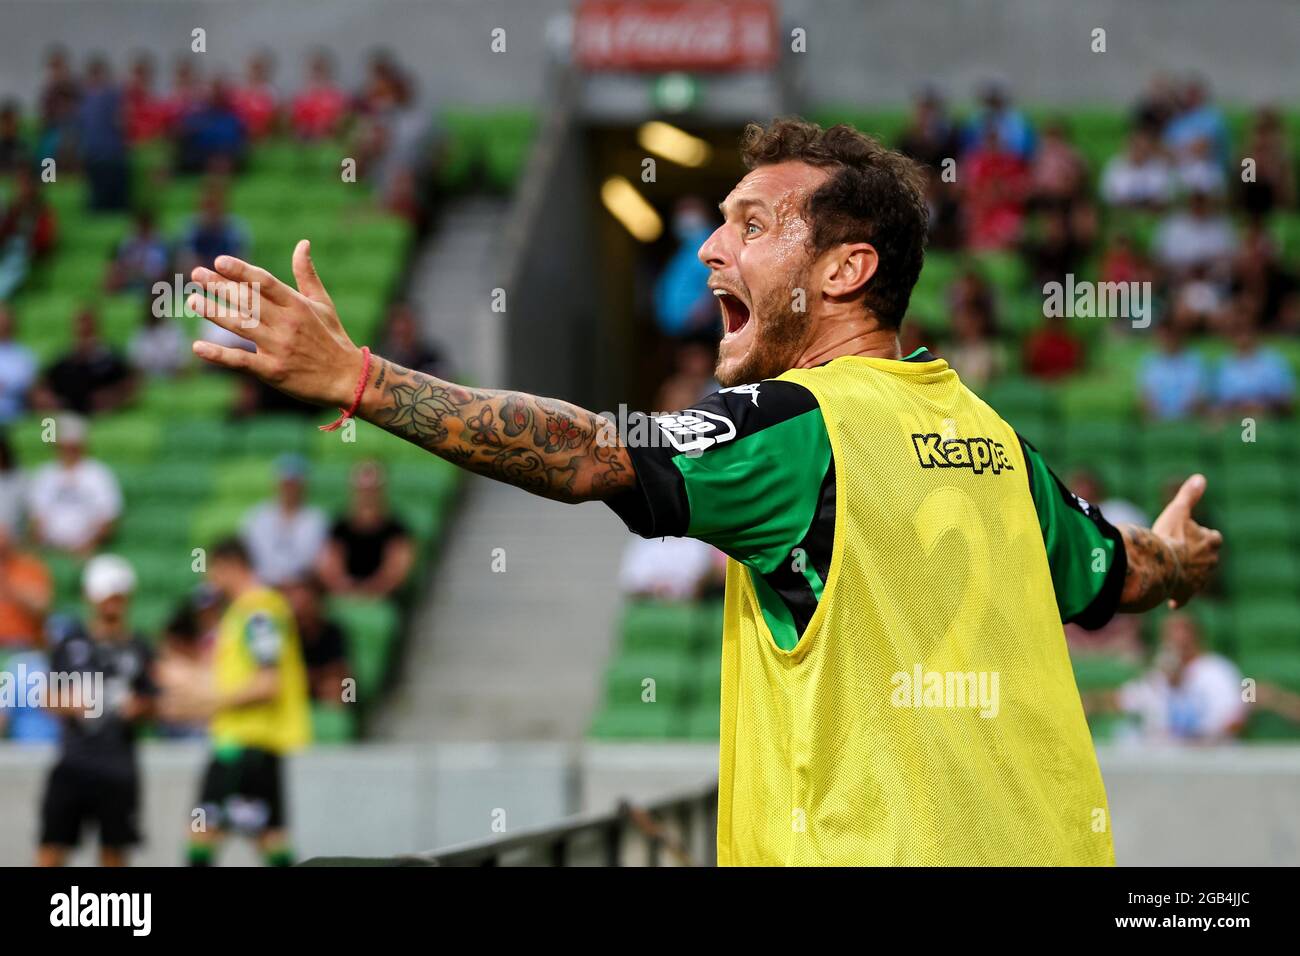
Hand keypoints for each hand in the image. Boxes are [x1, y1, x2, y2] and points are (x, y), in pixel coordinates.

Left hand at [188, 240, 365, 407]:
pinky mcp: (273, 371)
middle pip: (247, 301)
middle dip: (219, 286)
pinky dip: (219, 355)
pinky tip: (198, 347)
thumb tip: (302, 243)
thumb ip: (306, 274)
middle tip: (195, 274)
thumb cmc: (333, 338)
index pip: (264, 283)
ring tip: (192, 300)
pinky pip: (241, 361)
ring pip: (240, 326)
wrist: (348, 379)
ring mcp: (279, 348)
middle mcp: (287, 324)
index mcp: (297, 305)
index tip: (219, 261)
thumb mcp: (323, 303)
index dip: (241, 271)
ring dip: (214, 312)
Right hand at [1151, 474, 1222, 608]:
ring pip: (1196, 578)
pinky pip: (1183, 597)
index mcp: (1212, 543)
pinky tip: (1172, 601)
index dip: (1202, 536)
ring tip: (1172, 571)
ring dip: (1187, 575)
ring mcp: (1199, 580)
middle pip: (1207, 559)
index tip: (1190, 535)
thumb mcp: (1178, 511)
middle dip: (1195, 557)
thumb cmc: (1169, 537)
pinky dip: (1178, 598)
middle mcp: (1210, 563)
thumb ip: (1189, 496)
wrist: (1160, 565)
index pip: (1214, 538)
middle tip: (1179, 552)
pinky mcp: (1186, 594)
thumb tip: (1200, 478)